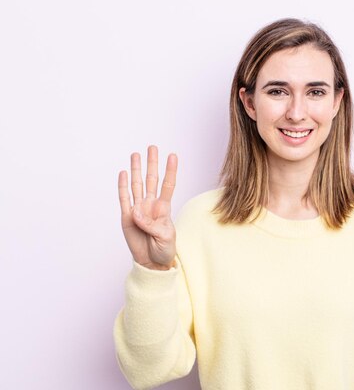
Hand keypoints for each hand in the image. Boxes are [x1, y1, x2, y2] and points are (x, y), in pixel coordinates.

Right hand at [118, 145, 178, 270]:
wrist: (153, 263)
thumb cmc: (164, 250)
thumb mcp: (165, 237)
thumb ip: (152, 225)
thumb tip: (135, 212)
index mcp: (164, 208)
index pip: (168, 185)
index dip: (170, 170)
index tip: (173, 155)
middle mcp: (151, 206)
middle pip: (151, 180)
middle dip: (152, 163)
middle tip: (152, 147)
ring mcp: (138, 210)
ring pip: (137, 185)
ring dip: (136, 170)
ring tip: (136, 154)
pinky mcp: (126, 218)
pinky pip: (123, 199)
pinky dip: (122, 186)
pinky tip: (123, 173)